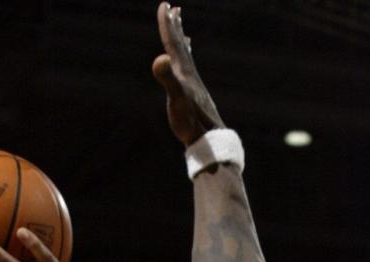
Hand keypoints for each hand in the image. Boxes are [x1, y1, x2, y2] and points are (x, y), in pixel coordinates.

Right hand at [152, 2, 224, 146]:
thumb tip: (159, 59)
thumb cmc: (190, 122)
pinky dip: (187, 67)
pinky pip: (190, 75)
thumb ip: (167, 79)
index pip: (173, 43)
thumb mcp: (176, 99)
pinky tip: (188, 72)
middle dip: (176, 28)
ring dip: (183, 45)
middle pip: (182, 46)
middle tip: (174, 9)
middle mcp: (190, 76)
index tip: (165, 5)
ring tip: (184, 35)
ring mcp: (194, 86)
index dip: (167, 24)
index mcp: (183, 72)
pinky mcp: (196, 98)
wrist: (209, 140)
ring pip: (187, 59)